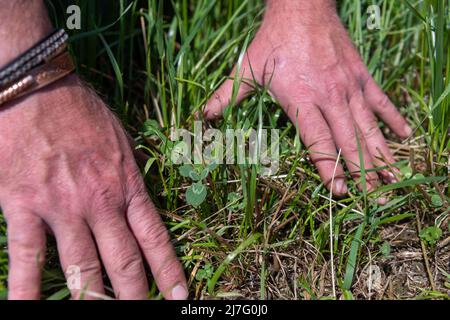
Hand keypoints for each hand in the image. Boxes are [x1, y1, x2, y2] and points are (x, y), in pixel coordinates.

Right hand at [0, 75, 186, 299]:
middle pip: (123, 260)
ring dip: (93, 300)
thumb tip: (139, 195)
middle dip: (135, 295)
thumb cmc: (82, 112)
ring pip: (82, 266)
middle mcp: (100, 202)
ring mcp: (63, 207)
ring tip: (104, 317)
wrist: (37, 89)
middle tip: (147, 314)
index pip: (154, 237)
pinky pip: (27, 256)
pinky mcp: (25, 206)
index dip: (168, 270)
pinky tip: (28, 309)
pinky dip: (26, 289)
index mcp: (127, 185)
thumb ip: (131, 172)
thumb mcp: (122, 140)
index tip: (180, 295)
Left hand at [204, 0, 410, 194]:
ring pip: (369, 126)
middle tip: (373, 198)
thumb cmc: (273, 39)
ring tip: (392, 176)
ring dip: (381, 153)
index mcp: (302, 99)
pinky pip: (381, 101)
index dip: (328, 167)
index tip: (340, 191)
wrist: (302, 6)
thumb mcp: (246, 68)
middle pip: (349, 141)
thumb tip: (203, 117)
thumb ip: (227, 95)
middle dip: (362, 171)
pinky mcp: (361, 75)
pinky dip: (394, 119)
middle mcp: (330, 97)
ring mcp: (349, 86)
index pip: (319, 141)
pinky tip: (405, 136)